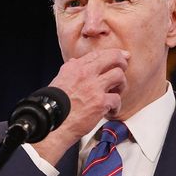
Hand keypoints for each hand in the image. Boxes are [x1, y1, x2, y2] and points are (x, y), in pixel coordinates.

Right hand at [32, 48, 129, 164]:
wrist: (51, 122)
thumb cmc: (53, 106)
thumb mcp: (59, 81)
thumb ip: (70, 71)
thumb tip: (75, 63)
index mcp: (74, 68)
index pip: (98, 54)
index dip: (113, 54)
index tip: (121, 56)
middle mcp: (85, 74)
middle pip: (113, 58)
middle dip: (122, 62)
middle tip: (123, 69)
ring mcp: (94, 88)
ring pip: (119, 76)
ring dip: (120, 85)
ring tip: (115, 93)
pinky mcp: (100, 103)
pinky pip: (117, 99)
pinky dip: (115, 107)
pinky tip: (110, 111)